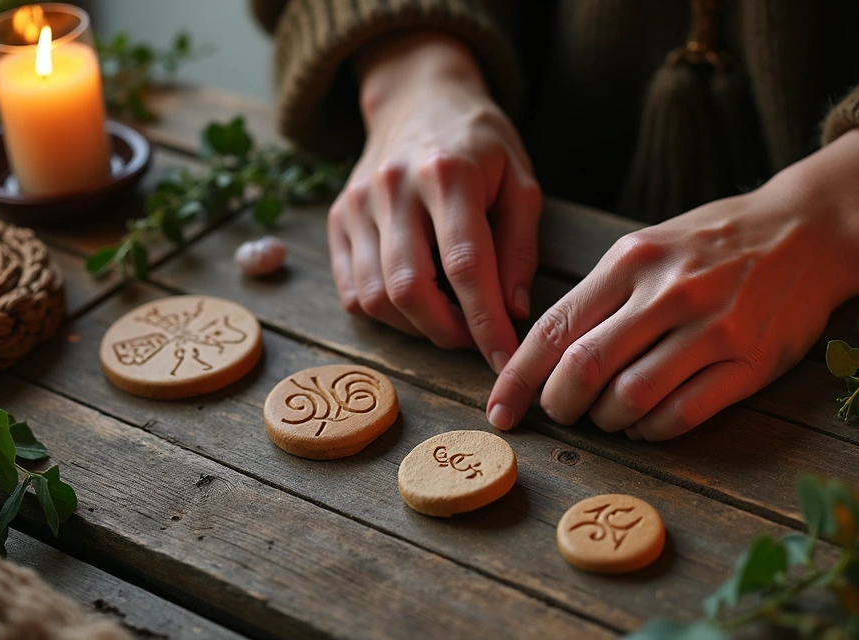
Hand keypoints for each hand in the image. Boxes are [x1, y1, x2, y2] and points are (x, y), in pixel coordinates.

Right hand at [328, 31, 541, 371]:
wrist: (418, 97)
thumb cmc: (480, 144)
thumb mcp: (521, 182)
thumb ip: (519, 248)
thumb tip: (512, 313)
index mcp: (448, 173)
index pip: (465, 265)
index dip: (485, 323)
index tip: (505, 359)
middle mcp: (393, 187)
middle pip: (408, 289)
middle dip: (446, 333)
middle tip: (475, 341)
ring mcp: (357, 203)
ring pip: (374, 297)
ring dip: (415, 328)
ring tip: (448, 320)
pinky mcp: (337, 218)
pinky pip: (351, 291)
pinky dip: (384, 314)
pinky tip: (416, 304)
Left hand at [486, 129, 858, 439]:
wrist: (808, 229)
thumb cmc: (715, 242)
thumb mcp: (649, 247)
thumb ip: (600, 296)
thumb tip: (542, 354)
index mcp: (632, 260)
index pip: (556, 329)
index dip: (518, 378)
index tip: (499, 410)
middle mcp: (667, 293)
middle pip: (584, 368)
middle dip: (559, 405)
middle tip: (559, 414)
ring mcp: (712, 329)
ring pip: (630, 398)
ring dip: (607, 420)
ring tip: (608, 417)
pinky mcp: (749, 363)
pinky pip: (682, 414)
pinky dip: (652, 430)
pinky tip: (647, 424)